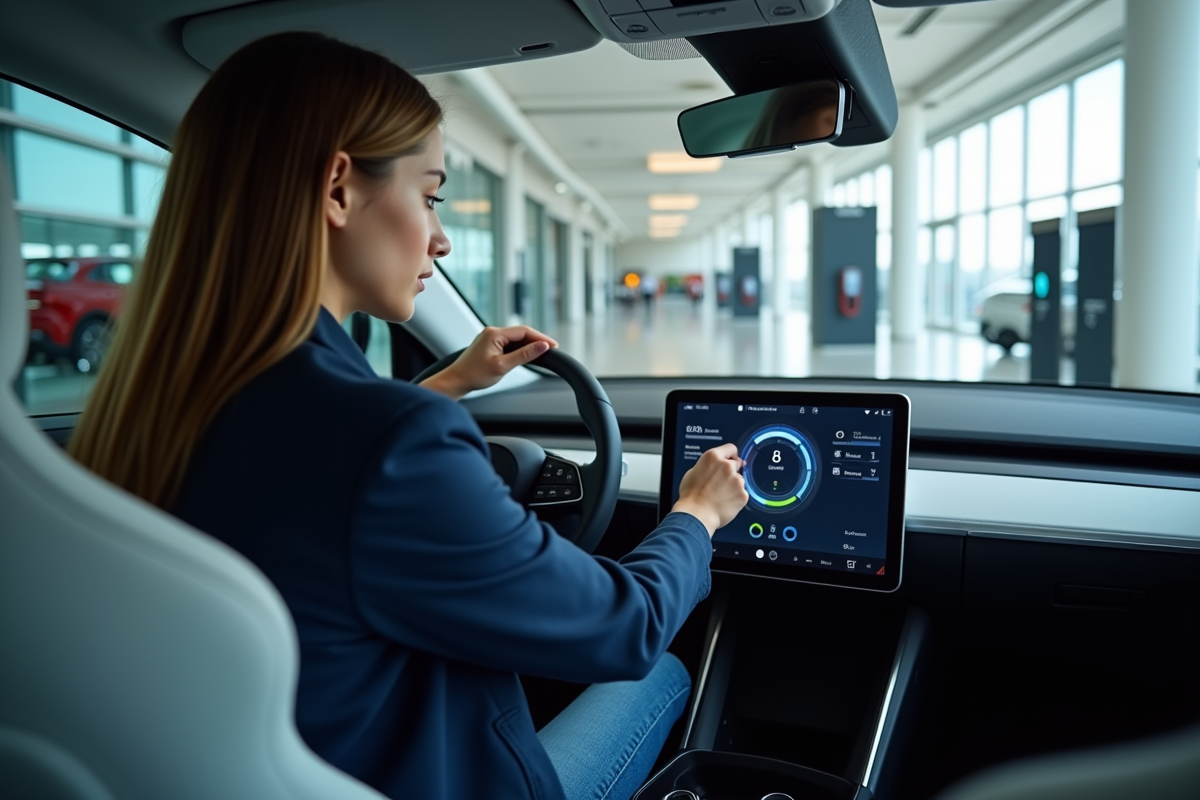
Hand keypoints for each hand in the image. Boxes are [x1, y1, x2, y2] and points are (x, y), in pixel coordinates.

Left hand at [419, 325, 557, 400]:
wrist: (456, 381)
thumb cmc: (474, 374)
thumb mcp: (502, 366)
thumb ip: (524, 355)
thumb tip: (541, 346)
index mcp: (494, 333)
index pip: (524, 331)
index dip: (540, 338)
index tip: (553, 345)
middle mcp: (492, 332)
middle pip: (521, 333)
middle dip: (537, 340)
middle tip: (552, 349)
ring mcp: (490, 337)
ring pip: (516, 338)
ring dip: (529, 344)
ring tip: (542, 353)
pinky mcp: (490, 344)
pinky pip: (509, 343)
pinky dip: (520, 348)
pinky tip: (527, 355)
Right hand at [672, 443, 747, 536]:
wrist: (696, 515)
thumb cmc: (691, 496)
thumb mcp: (692, 473)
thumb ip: (707, 466)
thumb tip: (712, 468)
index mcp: (712, 457)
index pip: (730, 448)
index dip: (731, 454)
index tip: (732, 459)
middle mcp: (726, 466)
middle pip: (736, 464)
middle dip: (731, 472)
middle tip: (721, 483)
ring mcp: (736, 480)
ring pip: (739, 480)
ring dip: (734, 486)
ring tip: (720, 496)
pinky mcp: (743, 494)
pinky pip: (742, 494)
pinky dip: (736, 498)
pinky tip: (725, 502)